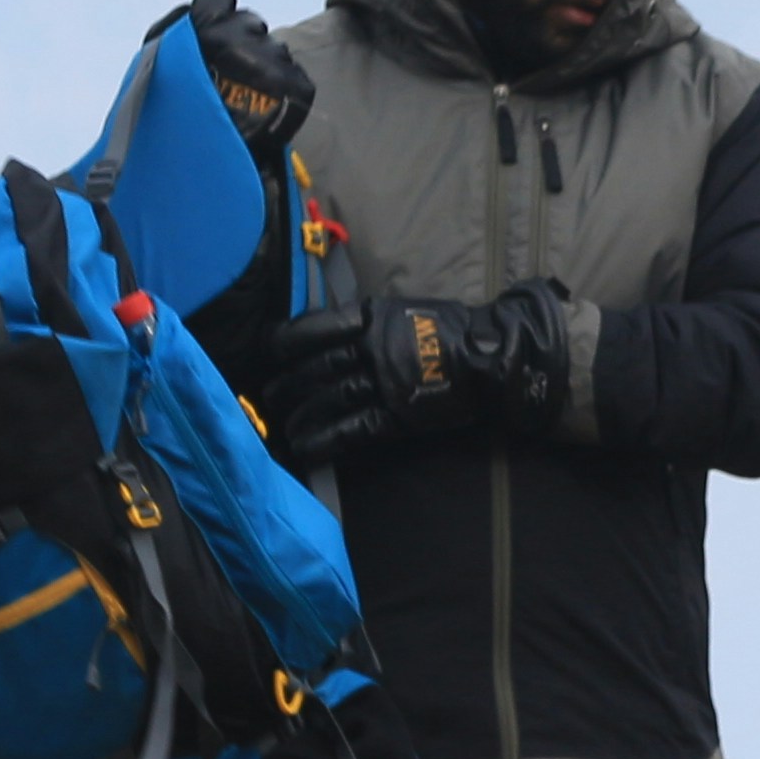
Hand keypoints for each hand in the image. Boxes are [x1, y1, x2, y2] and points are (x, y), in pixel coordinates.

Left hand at [248, 289, 571, 460]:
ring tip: (282, 428)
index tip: (267, 350)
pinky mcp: (398, 416)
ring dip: (300, 415)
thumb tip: (328, 330)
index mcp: (374, 317)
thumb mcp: (404, 309)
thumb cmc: (449, 329)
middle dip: (287, 385)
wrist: (492, 357)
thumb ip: (366, 321)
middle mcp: (375, 348)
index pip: (317, 328)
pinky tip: (304, 449)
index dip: (287, 341)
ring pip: (330, 399)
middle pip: (316, 368)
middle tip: (268, 397)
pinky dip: (325, 440)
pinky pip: (353, 429)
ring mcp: (386, 383)